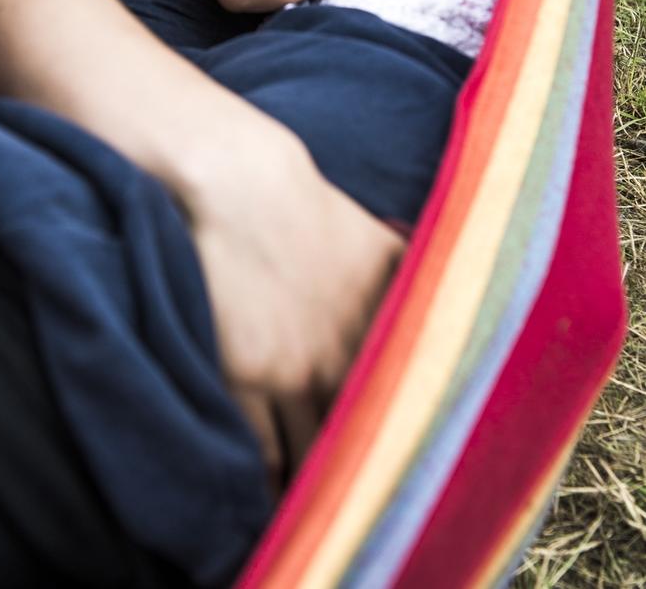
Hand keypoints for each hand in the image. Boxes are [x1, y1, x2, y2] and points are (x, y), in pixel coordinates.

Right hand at [182, 117, 404, 489]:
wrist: (240, 186)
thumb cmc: (305, 206)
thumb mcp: (378, 239)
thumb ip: (414, 277)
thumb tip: (458, 288)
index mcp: (385, 325)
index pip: (413, 405)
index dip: (417, 444)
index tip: (421, 470)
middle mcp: (347, 354)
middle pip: (369, 437)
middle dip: (375, 475)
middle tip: (380, 507)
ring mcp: (294, 370)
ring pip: (316, 452)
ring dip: (323, 486)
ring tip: (327, 513)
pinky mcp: (245, 375)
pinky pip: (263, 448)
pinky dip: (271, 478)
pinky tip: (275, 501)